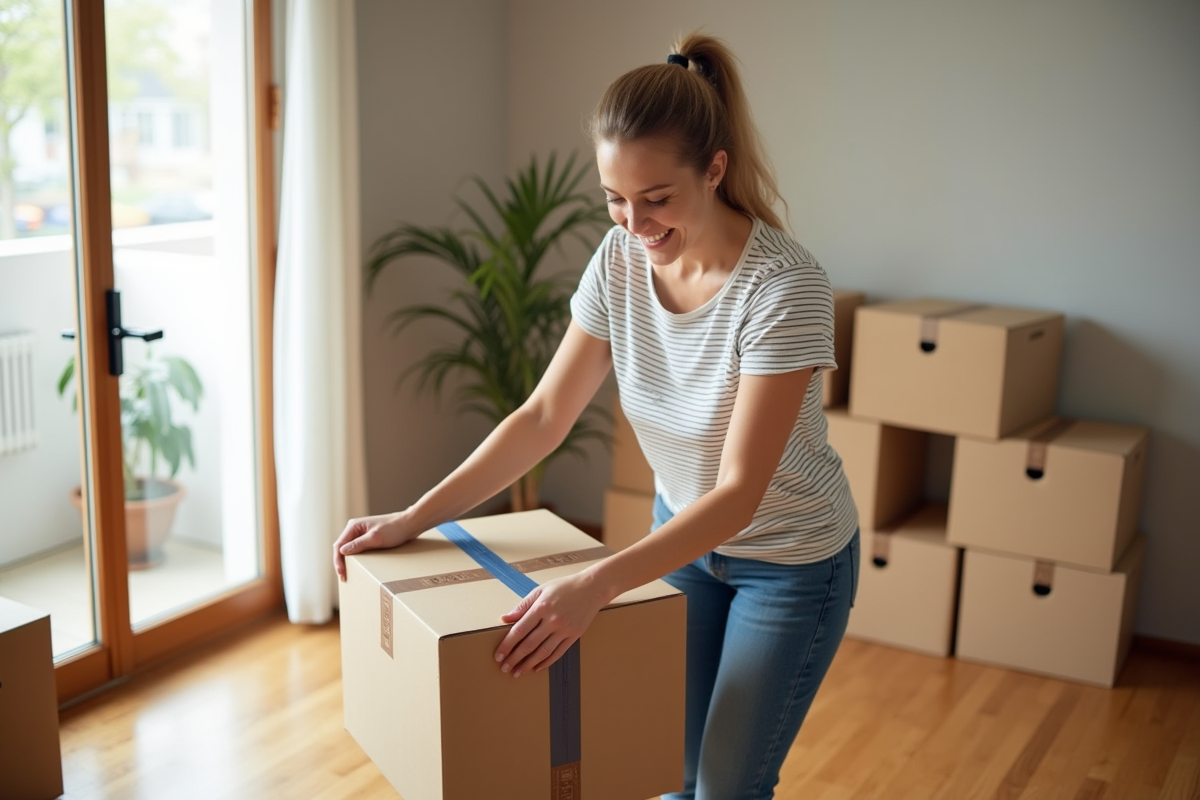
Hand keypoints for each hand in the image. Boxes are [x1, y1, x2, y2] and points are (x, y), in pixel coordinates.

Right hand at [333, 511, 418, 580]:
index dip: (338, 561)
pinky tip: (356, 566)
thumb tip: (342, 551)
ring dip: (347, 561)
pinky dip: (355, 559)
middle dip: (341, 562)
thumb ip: (358, 544)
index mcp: (353, 526)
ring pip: (349, 550)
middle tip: (344, 577)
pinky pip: (358, 550)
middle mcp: (355, 529)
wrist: (409, 524)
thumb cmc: (394, 529)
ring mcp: (361, 534)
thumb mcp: (375, 538)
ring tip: (347, 574)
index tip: (342, 573)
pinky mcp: (369, 539)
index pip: (339, 545)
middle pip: (342, 548)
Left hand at [493, 570, 610, 677]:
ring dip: (528, 664)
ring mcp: (564, 629)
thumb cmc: (564, 587)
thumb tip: (505, 618)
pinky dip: (546, 662)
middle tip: (505, 668)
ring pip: (543, 652)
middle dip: (515, 658)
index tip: (498, 655)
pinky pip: (558, 652)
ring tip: (518, 672)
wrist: (591, 588)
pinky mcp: (574, 635)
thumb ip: (522, 606)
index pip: (519, 630)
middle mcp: (552, 620)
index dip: (507, 645)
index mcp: (541, 607)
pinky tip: (537, 668)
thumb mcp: (540, 590)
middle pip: (529, 644)